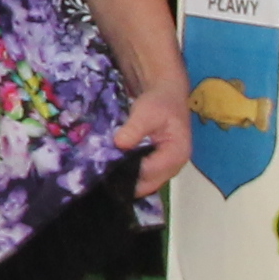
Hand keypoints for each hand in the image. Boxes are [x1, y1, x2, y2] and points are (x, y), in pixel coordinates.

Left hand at [111, 71, 188, 198]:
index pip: (150, 172)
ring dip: (127, 181)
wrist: (166, 95)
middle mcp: (175, 166)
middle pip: (148, 184)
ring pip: (145, 183)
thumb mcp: (145, 112)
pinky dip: (130, 175)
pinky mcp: (158, 166)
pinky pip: (143, 177)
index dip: (128, 172)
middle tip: (102, 177)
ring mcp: (166, 168)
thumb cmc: (159, 103)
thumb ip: (134, 129)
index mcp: (177, 154)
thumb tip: (119, 143)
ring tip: (105, 176)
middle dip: (126, 182)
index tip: (106, 169)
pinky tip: (113, 171)